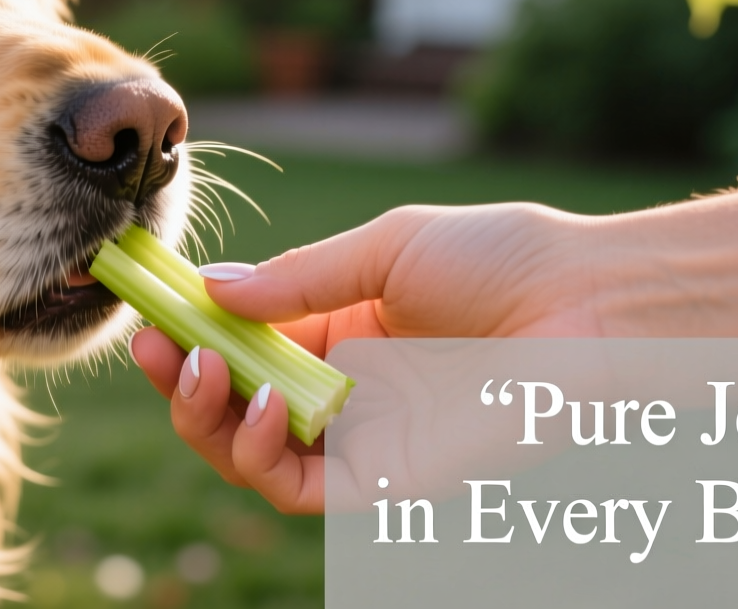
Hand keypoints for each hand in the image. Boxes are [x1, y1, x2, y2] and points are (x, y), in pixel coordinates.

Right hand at [129, 202, 603, 512]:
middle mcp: (346, 390)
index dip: (188, 333)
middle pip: (234, 407)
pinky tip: (266, 404)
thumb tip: (208, 290)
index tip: (145, 308)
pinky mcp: (393, 481)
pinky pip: (304, 490)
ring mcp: (367, 438)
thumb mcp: (383, 248)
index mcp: (342, 331)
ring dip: (210, 420)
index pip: (242, 345)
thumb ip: (296, 279)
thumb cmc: (506, 259)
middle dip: (180, 382)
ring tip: (206, 373)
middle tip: (150, 347)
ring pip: (255, 458)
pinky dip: (265, 456)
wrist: (592, 302)